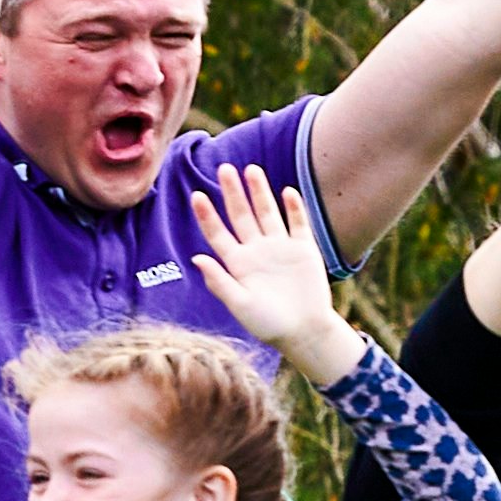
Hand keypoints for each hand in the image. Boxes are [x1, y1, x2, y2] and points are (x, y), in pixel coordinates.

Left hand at [194, 156, 350, 372]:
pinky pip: (298, 223)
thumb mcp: (240, 305)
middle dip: (233, 193)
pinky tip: (287, 191)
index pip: (218, 233)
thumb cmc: (268, 324)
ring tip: (251, 169)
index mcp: (237, 263)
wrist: (304, 331)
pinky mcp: (304, 250)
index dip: (207, 215)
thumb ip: (220, 282)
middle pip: (241, 215)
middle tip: (224, 169)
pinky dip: (294, 208)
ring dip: (260, 192)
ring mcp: (280, 247)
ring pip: (267, 213)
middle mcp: (256, 251)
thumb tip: (197, 258)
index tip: (196, 195)